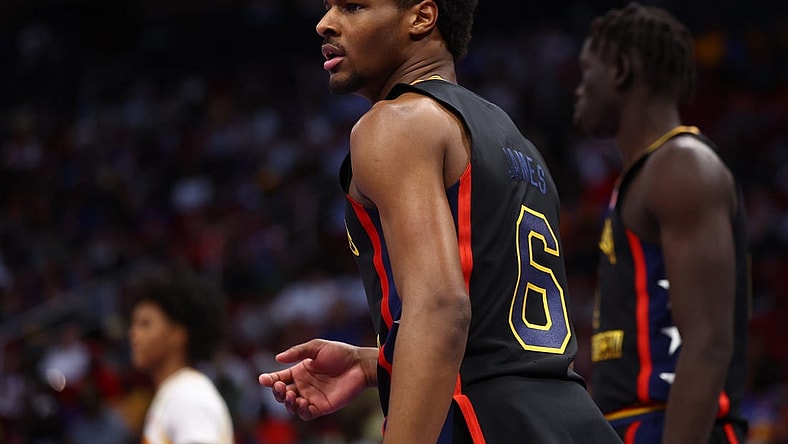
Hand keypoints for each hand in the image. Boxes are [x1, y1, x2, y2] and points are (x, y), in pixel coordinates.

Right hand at [258, 339, 376, 420]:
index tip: (263, 379)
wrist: (359, 364)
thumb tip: (277, 358)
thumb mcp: (316, 347)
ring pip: (292, 406)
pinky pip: (306, 414)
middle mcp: (303, 386)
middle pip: (282, 394)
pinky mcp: (321, 407)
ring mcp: (311, 397)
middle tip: (280, 387)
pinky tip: (301, 403)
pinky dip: (301, 411)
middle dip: (277, 392)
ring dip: (288, 402)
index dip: (269, 380)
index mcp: (299, 371)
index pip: (279, 378)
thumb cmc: (340, 353)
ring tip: (292, 395)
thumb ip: (297, 352)